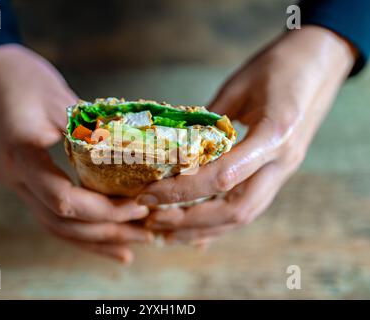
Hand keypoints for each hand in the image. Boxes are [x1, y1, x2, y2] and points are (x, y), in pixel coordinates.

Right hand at [0, 44, 151, 262]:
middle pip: (61, 223)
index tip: (138, 207)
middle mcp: (15, 178)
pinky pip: (52, 215)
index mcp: (21, 155)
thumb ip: (92, 131)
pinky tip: (103, 238)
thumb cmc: (25, 78)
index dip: (103, 210)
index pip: (63, 199)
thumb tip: (136, 157)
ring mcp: (17, 183)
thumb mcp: (61, 99)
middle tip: (145, 233)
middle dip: (106, 232)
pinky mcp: (25, 182)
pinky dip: (80, 230)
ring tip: (131, 245)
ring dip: (95, 239)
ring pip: (56, 226)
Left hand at [138, 26, 356, 244]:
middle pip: (236, 210)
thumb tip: (174, 147)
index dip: (182, 190)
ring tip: (165, 231)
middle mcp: (282, 162)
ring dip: (202, 229)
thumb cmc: (280, 65)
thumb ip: (209, 120)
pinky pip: (249, 208)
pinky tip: (193, 231)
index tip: (148, 194)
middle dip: (190, 220)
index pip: (224, 176)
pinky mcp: (278, 174)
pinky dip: (218, 224)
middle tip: (152, 218)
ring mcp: (283, 172)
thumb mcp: (239, 85)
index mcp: (274, 134)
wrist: (323, 61)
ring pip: (243, 216)